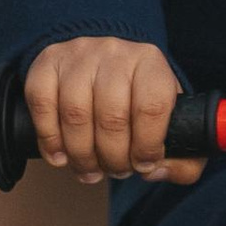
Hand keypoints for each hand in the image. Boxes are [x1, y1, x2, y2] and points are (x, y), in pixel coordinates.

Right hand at [24, 38, 207, 185]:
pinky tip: (61, 156)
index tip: (143, 165)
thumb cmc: (136, 96)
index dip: (147, 146)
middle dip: (113, 158)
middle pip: (112, 117)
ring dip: (82, 155)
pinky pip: (43, 106)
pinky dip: (50, 140)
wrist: (99, 58)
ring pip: (76, 115)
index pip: (152, 107)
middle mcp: (115, 53)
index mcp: (151, 63)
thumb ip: (182, 155)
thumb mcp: (169, 117)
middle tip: (115, 171)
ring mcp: (78, 56)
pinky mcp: (47, 64)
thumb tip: (156, 171)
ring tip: (90, 170)